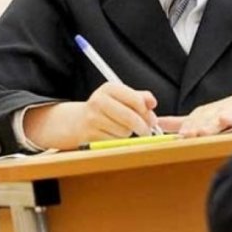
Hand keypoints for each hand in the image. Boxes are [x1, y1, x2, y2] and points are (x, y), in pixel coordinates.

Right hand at [24, 81, 157, 149]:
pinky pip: (114, 142)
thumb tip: (153, 103)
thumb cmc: (107, 109)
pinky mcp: (89, 136)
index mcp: (109, 88)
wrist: (78, 122)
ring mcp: (92, 119)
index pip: (136, 99)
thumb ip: (141, 98)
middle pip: (131, 118)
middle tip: (147, 130)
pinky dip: (118, 142)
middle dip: (143, 127)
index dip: (147, 111)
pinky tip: (113, 136)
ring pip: (124, 132)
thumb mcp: (122, 98)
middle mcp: (98, 101)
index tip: (152, 118)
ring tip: (123, 130)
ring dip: (128, 134)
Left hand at [158, 81, 231, 137]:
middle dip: (191, 130)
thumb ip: (180, 122)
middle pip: (200, 123)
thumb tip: (158, 123)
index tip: (169, 134)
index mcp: (202, 115)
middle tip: (182, 137)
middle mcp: (213, 114)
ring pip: (216, 122)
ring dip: (207, 126)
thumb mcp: (203, 116)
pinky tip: (224, 119)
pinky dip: (230, 118)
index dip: (180, 129)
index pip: (188, 123)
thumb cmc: (229, 112)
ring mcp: (228, 114)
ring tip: (199, 133)